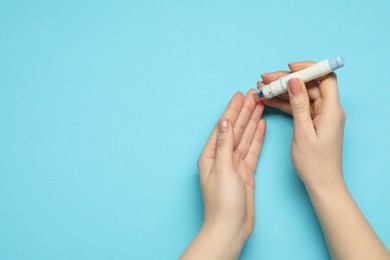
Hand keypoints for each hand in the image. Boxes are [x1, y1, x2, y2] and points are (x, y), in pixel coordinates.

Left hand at [181, 90, 265, 258]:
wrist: (231, 227)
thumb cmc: (222, 202)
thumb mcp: (223, 169)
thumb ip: (225, 145)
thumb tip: (225, 122)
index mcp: (211, 155)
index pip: (223, 126)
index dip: (232, 110)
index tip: (240, 95)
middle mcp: (222, 157)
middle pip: (235, 129)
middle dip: (244, 111)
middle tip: (254, 95)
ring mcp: (235, 164)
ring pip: (245, 137)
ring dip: (252, 121)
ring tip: (260, 105)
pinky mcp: (246, 172)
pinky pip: (252, 150)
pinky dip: (257, 138)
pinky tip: (261, 126)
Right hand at [259, 61, 345, 191]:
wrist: (321, 183)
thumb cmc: (315, 163)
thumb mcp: (303, 133)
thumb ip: (299, 105)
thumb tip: (295, 81)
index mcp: (331, 110)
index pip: (325, 78)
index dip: (308, 69)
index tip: (289, 67)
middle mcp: (328, 109)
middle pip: (308, 85)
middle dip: (286, 80)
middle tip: (265, 80)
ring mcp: (319, 115)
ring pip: (300, 95)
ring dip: (281, 91)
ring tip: (261, 89)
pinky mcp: (312, 121)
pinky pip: (297, 106)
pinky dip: (283, 103)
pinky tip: (268, 101)